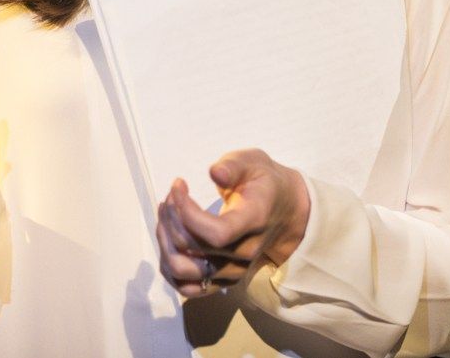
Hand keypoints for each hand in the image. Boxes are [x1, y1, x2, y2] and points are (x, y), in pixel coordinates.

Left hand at [155, 148, 309, 297]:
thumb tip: (215, 173)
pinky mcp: (222, 281)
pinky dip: (168, 266)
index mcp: (254, 221)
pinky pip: (186, 287)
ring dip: (164, 242)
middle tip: (171, 195)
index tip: (178, 185)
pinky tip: (168, 238)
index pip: (217, 233)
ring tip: (166, 215)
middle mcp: (244, 253)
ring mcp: (232, 271)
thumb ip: (233, 166)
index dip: (187, 212)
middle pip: (193, 249)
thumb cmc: (262, 183)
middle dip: (171, 217)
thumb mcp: (252, 162)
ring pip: (182, 270)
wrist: (285, 211)